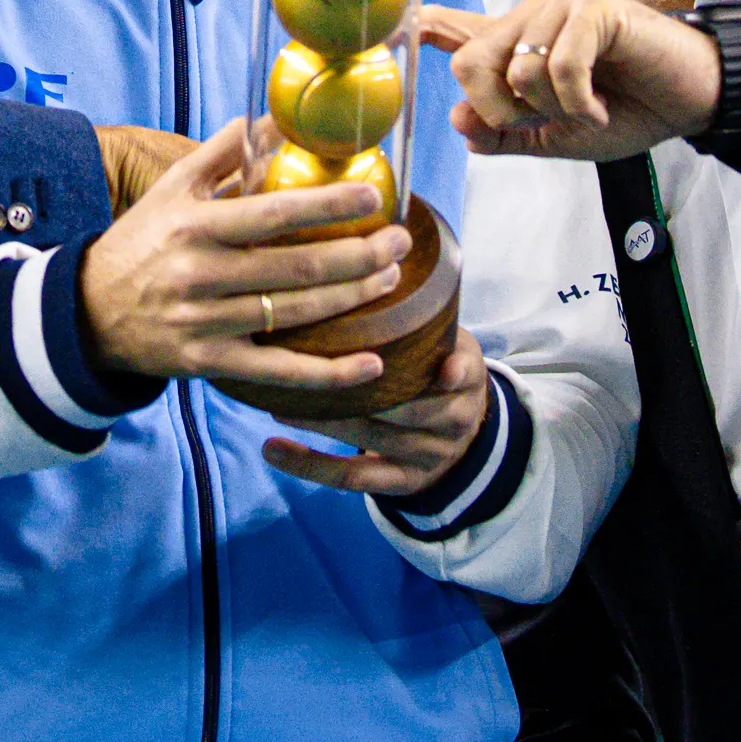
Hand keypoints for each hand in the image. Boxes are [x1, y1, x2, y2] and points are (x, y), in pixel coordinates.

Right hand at [79, 117, 411, 387]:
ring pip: (295, 314)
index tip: (374, 197)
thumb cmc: (140, 242)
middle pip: (297, 267)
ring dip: (352, 297)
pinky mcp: (210, 363)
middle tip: (400, 240)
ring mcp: (207, 324)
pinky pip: (279, 371)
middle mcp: (201, 276)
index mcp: (195, 227)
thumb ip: (219, 154)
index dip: (328, 206)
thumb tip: (267, 118)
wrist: (87, 314)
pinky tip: (370, 364)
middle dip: (359, 254)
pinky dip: (328, 373)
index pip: (273, 213)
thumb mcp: (169, 191)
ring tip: (390, 276)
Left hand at [258, 328, 493, 499]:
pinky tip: (272, 450)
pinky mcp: (398, 484)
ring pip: (371, 440)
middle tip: (304, 364)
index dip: (453, 371)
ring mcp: (425, 457)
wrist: (462, 435)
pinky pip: (352, 479)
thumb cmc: (439, 368)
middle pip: (405, 410)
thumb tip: (376, 257)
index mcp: (468, 379)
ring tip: (275, 402)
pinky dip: (310, 466)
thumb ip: (428, 317)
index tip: (439, 365)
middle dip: (356, 390)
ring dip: (321, 423)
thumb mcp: (452, 342)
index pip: (462, 374)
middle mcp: (452, 422)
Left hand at [422, 0, 721, 160]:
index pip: (456, 30)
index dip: (423, 27)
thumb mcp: (555, 139)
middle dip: (499, 110)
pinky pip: (558, 65)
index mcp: (516, 47)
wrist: (689, 102)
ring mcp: (560, 7)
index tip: (400, 25)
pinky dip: (579, 101)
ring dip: (552, 109)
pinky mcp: (592, 8)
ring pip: (516, 70)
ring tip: (586, 109)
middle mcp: (530, 19)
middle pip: (469, 62)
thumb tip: (459, 121)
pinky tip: (601, 106)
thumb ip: (505, 134)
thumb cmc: (629, 111)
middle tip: (541, 123)